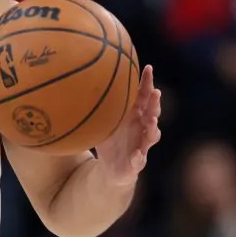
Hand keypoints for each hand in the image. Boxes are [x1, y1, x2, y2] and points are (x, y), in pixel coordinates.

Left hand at [95, 65, 161, 186]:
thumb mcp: (102, 120)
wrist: (110, 168)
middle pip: (152, 112)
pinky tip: (136, 154)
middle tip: (155, 92)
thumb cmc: (108, 139)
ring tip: (151, 120)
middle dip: (155, 102)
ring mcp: (142, 144)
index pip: (144, 96)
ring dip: (152, 127)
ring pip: (152, 134)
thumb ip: (98, 105)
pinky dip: (138, 157)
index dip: (147, 83)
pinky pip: (139, 159)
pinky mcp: (137, 162)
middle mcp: (142, 127)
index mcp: (134, 115)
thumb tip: (80, 81)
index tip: (149, 68)